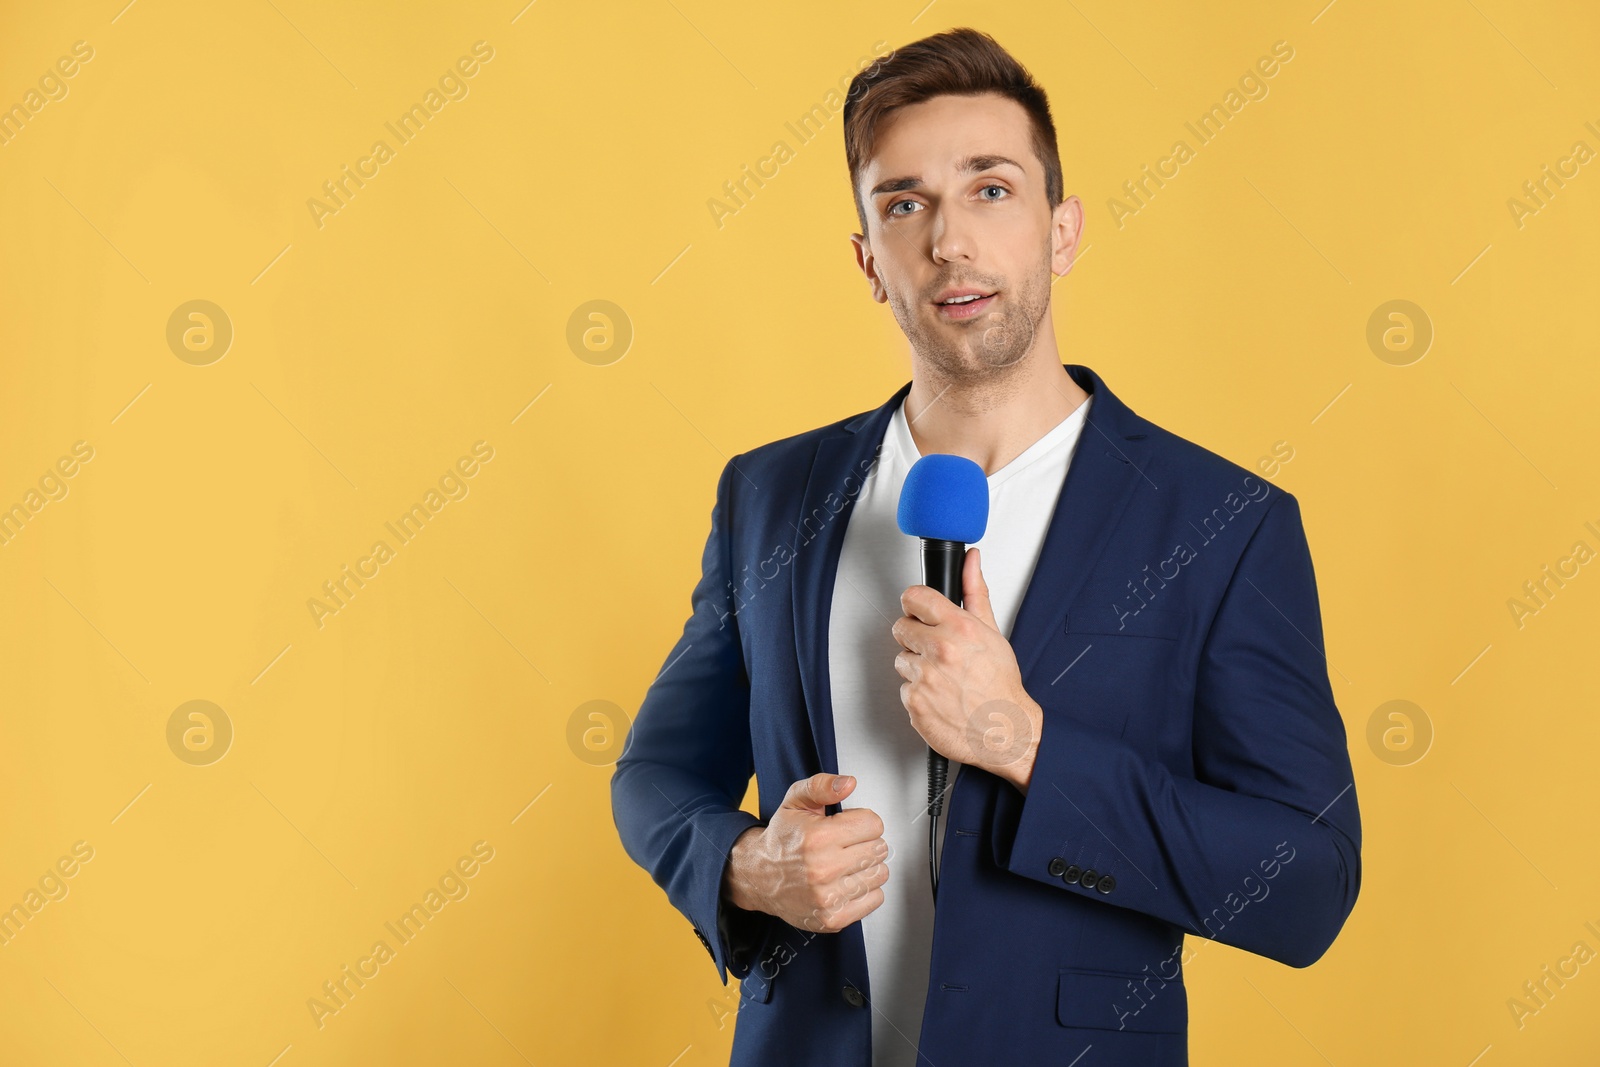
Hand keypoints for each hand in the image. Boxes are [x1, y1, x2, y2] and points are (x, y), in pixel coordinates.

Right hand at [722, 773, 889, 933]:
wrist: (757, 876)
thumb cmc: (781, 839)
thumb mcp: (796, 801)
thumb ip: (822, 786)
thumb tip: (848, 783)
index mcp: (818, 837)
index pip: (874, 824)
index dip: (863, 821)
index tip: (850, 826)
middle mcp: (823, 869)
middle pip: (879, 849)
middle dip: (866, 843)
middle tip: (846, 845)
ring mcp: (828, 897)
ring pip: (880, 875)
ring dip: (867, 868)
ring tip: (846, 864)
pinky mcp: (832, 918)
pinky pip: (874, 900)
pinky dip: (865, 891)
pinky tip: (846, 883)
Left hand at [892, 546, 1042, 790]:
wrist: (1005, 731)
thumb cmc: (1001, 686)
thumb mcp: (992, 632)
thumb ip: (975, 592)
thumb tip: (971, 560)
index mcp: (958, 628)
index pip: (914, 597)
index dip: (915, 604)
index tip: (919, 611)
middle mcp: (940, 651)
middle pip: (901, 627)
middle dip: (916, 637)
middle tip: (937, 651)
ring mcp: (925, 677)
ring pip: (901, 659)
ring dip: (917, 667)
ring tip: (943, 677)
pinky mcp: (914, 702)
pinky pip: (904, 688)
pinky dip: (918, 693)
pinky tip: (939, 695)